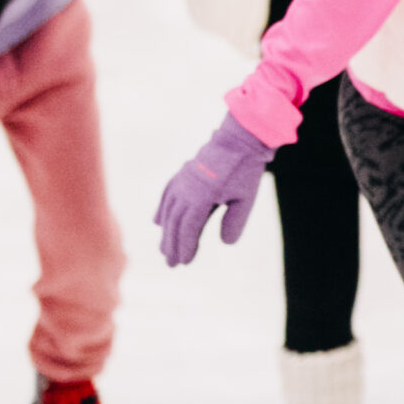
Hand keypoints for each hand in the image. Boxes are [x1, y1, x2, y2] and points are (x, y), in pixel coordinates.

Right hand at [154, 114, 272, 266]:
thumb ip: (235, 221)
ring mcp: (181, 181)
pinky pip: (167, 195)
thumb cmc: (245, 170)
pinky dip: (162, 209)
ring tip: (165, 250)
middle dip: (172, 244)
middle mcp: (186, 190)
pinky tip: (158, 222)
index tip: (183, 262)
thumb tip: (226, 243)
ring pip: (169, 211)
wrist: (239, 139)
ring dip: (166, 231)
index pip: (188, 228)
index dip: (184, 246)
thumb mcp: (245, 198)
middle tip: (171, 264)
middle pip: (174, 223)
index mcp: (201, 197)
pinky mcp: (182, 174)